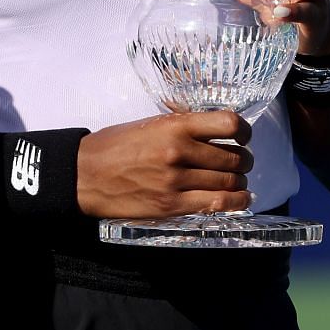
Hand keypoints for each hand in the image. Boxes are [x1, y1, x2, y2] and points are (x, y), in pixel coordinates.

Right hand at [75, 111, 252, 218]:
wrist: (85, 175)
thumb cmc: (114, 146)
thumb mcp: (149, 124)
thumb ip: (181, 125)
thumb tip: (212, 128)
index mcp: (174, 126)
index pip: (228, 124)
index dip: (244, 131)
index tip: (243, 137)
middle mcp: (179, 151)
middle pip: (234, 157)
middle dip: (243, 160)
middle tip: (239, 162)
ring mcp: (176, 180)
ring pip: (230, 181)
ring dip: (239, 181)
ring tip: (235, 181)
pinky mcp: (172, 205)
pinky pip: (218, 203)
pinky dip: (236, 202)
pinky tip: (238, 199)